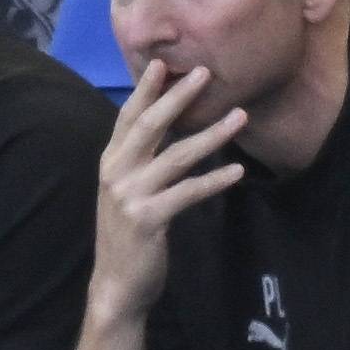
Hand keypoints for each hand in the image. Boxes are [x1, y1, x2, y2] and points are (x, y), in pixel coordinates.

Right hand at [84, 61, 246, 327]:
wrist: (116, 285)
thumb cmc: (128, 238)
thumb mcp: (126, 194)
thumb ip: (139, 164)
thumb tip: (165, 134)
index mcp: (110, 163)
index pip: (128, 118)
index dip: (145, 90)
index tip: (163, 63)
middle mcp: (116, 174)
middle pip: (150, 126)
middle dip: (179, 97)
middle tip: (205, 73)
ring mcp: (130, 196)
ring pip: (176, 156)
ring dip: (212, 134)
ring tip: (239, 117)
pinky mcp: (148, 219)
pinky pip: (188, 192)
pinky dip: (214, 179)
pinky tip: (237, 169)